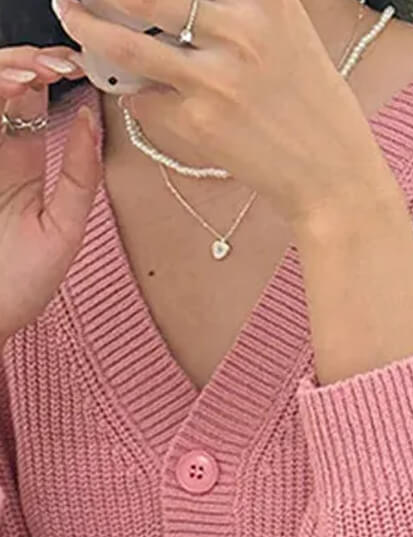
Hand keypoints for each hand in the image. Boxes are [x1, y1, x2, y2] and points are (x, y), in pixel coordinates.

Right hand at [0, 46, 99, 344]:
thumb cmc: (18, 286)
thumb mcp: (63, 228)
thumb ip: (78, 176)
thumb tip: (93, 122)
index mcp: (16, 165)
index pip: (26, 101)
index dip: (47, 76)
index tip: (75, 69)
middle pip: (2, 85)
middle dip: (29, 63)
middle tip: (57, 64)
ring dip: (7, 71)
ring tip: (34, 73)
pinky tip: (12, 89)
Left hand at [51, 0, 381, 225]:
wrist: (334, 177)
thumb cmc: (317, 107)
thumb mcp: (292, 34)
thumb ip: (247, 7)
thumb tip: (188, 3)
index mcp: (268, 2)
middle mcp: (241, 30)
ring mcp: (216, 78)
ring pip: (126, 42)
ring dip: (88, 26)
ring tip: (72, 14)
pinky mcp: (200, 122)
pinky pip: (147, 98)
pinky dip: (139, 94)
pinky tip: (151, 94)